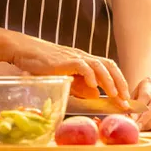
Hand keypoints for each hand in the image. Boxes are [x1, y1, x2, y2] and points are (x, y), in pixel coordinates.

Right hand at [9, 35, 129, 102]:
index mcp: (85, 60)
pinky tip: (93, 87)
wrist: (25, 50)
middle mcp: (83, 56)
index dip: (119, 82)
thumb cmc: (42, 64)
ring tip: (115, 95)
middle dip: (120, 83)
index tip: (125, 98)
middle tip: (125, 100)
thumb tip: (95, 94)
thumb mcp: (65, 77)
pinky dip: (90, 76)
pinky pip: (82, 66)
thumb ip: (79, 85)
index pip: (108, 68)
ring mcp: (75, 56)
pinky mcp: (65, 59)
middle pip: (109, 66)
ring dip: (109, 81)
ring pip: (99, 66)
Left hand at [131, 76, 150, 130]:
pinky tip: (148, 129)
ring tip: (141, 129)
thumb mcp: (127, 99)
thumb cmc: (130, 98)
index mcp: (149, 82)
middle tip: (136, 127)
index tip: (131, 120)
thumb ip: (127, 106)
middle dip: (145, 118)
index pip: (146, 95)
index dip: (139, 109)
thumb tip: (127, 117)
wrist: (139, 98)